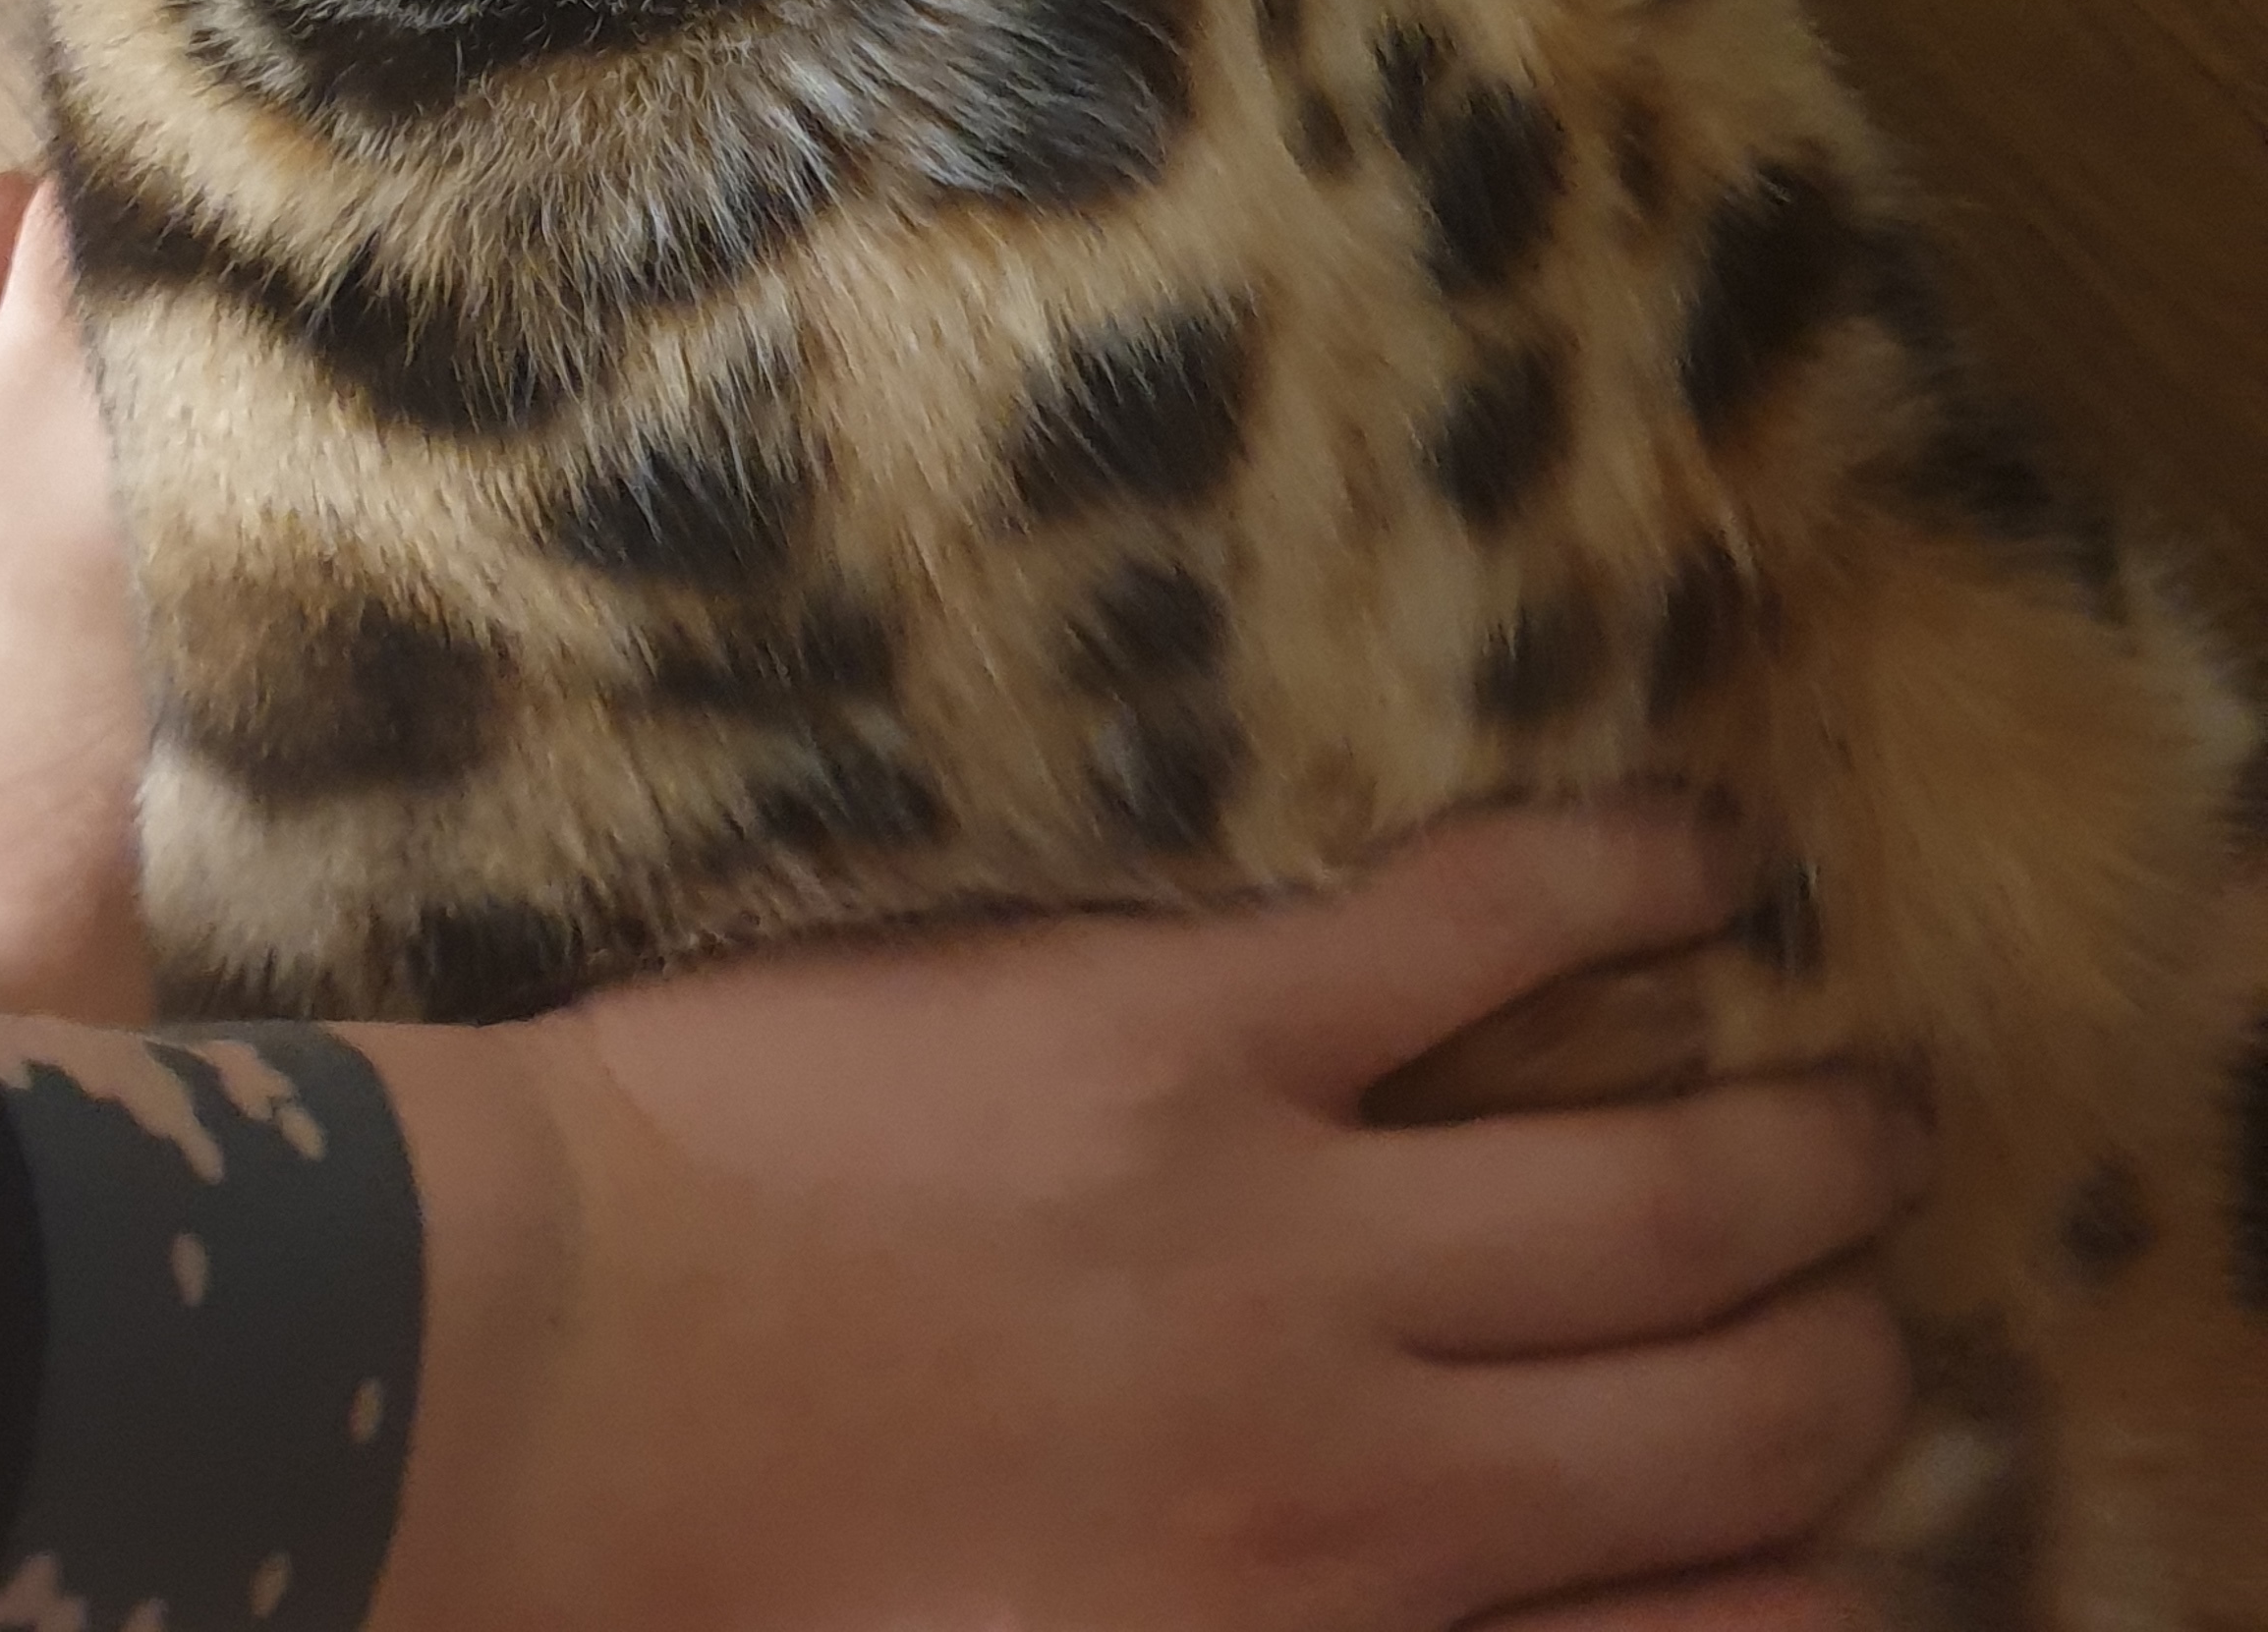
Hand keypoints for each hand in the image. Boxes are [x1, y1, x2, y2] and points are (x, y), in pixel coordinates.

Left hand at [368, 806, 1916, 1631]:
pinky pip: (1478, 930)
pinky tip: (1706, 852)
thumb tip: (1414, 1576)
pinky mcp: (1192, 1023)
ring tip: (1873, 1107)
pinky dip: (1625, 881)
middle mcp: (1364, 1471)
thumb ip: (1262, 1623)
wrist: (530, 1396)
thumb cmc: (738, 1589)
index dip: (1801, 1585)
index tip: (1850, 1538)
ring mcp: (1294, 1233)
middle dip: (1843, 1366)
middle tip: (1877, 1298)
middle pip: (1728, 1418)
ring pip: (1664, 1192)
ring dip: (1809, 1153)